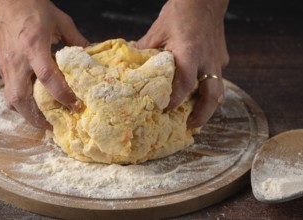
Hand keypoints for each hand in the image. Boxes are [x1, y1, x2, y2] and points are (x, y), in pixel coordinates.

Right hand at [0, 0, 88, 128]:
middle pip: (21, 98)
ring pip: (11, 99)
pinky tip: (32, 105)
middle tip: (54, 125)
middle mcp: (17, 60)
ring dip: (27, 114)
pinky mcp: (2, 67)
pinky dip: (20, 103)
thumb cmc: (33, 8)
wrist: (4, 0)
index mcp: (34, 46)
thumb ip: (77, 41)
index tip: (76, 106)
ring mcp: (6, 65)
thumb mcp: (61, 21)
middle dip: (38, 117)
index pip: (48, 77)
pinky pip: (8, 92)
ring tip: (44, 120)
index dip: (63, 95)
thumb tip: (91, 56)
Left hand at [136, 0, 229, 128]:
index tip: (164, 111)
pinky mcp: (222, 57)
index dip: (175, 101)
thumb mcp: (158, 30)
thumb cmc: (181, 12)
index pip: (184, 84)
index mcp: (189, 52)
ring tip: (195, 116)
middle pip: (212, 96)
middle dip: (202, 116)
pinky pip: (217, 78)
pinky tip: (199, 92)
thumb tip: (131, 66)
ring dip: (208, 107)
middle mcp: (207, 60)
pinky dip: (208, 89)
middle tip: (189, 126)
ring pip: (219, 90)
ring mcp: (218, 59)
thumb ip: (145, 50)